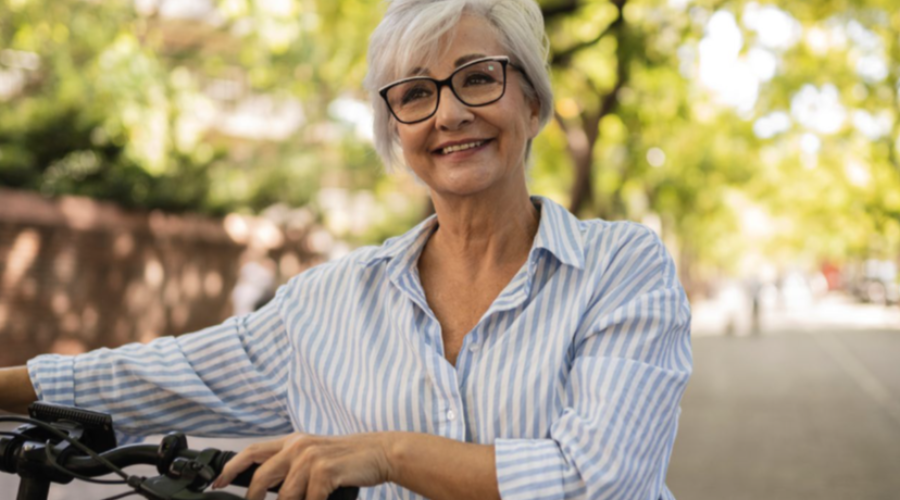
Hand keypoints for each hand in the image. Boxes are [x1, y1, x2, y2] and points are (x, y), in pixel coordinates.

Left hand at [212, 432, 395, 499]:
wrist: (380, 452)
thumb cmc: (348, 459)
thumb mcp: (315, 456)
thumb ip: (292, 466)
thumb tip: (269, 488)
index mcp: (293, 441)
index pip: (252, 451)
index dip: (231, 468)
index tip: (216, 483)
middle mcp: (298, 446)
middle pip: (261, 477)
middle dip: (253, 497)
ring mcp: (310, 457)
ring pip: (286, 495)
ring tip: (311, 497)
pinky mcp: (324, 470)